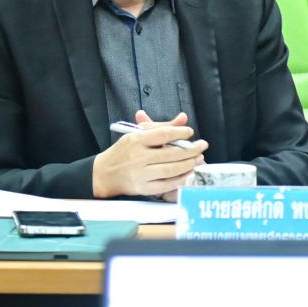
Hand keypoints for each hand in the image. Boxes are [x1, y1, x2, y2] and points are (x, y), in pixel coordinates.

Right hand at [92, 110, 208, 197]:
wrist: (104, 173)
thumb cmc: (124, 151)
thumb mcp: (138, 134)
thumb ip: (162, 126)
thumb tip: (183, 118)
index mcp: (136, 140)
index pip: (163, 134)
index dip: (180, 132)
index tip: (190, 132)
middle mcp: (138, 157)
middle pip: (170, 153)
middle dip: (191, 150)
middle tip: (202, 146)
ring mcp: (141, 174)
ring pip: (171, 169)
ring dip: (189, 164)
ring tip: (199, 159)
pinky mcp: (143, 188)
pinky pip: (167, 184)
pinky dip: (181, 179)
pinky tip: (189, 173)